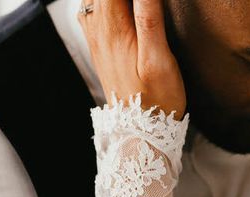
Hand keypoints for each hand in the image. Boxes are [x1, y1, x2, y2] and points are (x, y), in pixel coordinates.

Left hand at [79, 0, 185, 116]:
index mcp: (114, 28)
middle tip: (144, 5)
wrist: (141, 131)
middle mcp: (99, 29)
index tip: (148, 0)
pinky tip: (113, 5)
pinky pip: (90, 9)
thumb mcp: (158, 59)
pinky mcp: (99, 45)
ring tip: (130, 5)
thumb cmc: (156, 100)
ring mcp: (96, 37)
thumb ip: (149, 17)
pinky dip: (101, 2)